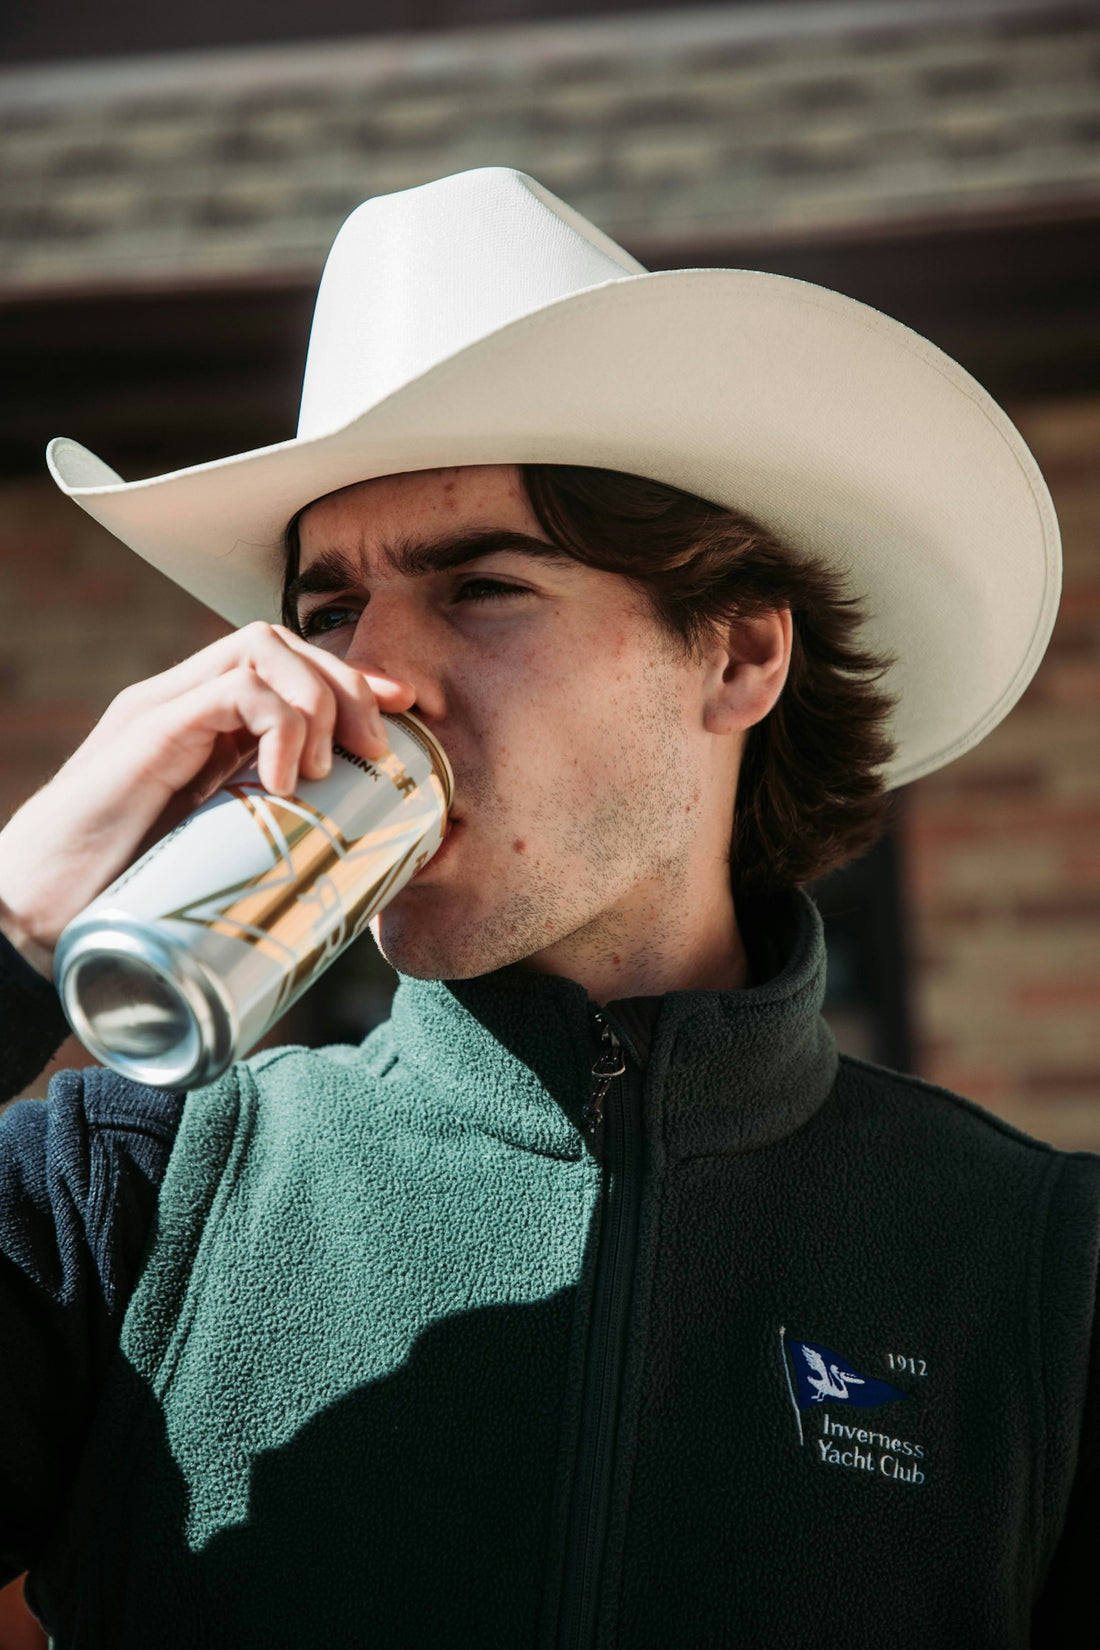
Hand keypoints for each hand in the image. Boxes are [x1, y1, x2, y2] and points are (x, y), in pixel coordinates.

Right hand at [0, 622, 415, 974]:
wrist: (34, 919)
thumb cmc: (122, 897)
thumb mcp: (216, 853)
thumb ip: (262, 833)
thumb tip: (340, 869)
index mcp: (203, 727)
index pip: (287, 665)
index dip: (352, 681)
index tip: (400, 717)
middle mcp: (182, 702)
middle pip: (282, 642)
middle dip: (347, 684)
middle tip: (375, 750)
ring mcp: (161, 710)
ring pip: (262, 647)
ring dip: (316, 701)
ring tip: (319, 771)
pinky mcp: (146, 732)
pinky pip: (233, 689)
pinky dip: (278, 723)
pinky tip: (285, 782)